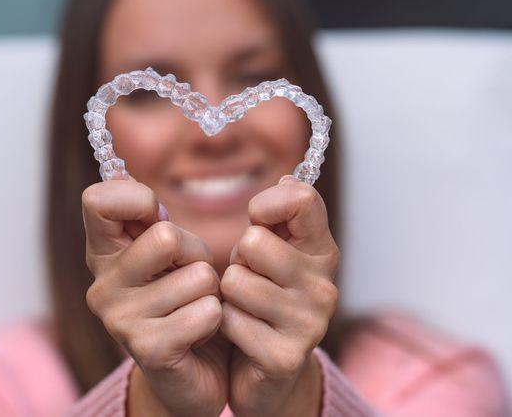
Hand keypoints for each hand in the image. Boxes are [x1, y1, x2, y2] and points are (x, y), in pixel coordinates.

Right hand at [82, 178, 230, 416]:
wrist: (196, 370)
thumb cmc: (186, 299)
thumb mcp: (169, 252)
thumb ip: (150, 218)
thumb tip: (124, 177)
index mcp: (104, 253)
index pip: (98, 200)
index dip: (138, 199)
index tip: (157, 217)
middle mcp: (102, 285)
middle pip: (166, 236)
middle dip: (196, 253)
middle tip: (190, 276)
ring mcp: (121, 320)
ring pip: (198, 276)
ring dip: (211, 291)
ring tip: (195, 307)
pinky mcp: (149, 350)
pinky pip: (207, 312)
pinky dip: (217, 319)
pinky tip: (201, 333)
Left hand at [220, 175, 339, 416]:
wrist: (266, 370)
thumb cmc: (264, 299)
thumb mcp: (273, 252)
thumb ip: (280, 217)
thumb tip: (288, 178)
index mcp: (322, 252)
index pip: (302, 200)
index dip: (267, 203)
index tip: (257, 220)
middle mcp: (323, 285)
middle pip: (254, 242)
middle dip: (238, 260)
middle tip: (248, 278)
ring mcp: (309, 323)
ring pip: (235, 281)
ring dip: (227, 295)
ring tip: (244, 306)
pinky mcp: (285, 356)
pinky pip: (229, 320)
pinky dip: (223, 325)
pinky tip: (241, 334)